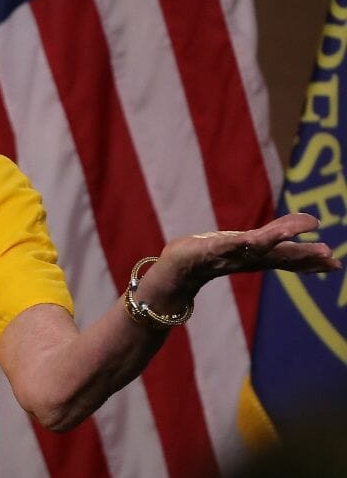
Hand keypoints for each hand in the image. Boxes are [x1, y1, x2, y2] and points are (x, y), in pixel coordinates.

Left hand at [154, 213, 341, 298]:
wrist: (174, 271)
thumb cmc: (206, 257)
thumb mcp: (241, 249)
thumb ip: (266, 243)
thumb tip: (286, 235)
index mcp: (256, 258)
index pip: (288, 258)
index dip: (310, 260)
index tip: (335, 263)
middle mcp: (246, 258)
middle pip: (279, 256)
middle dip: (304, 256)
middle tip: (331, 257)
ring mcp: (229, 255)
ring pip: (259, 248)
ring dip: (279, 243)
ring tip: (298, 234)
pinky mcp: (209, 251)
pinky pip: (229, 245)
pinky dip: (242, 242)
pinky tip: (257, 237)